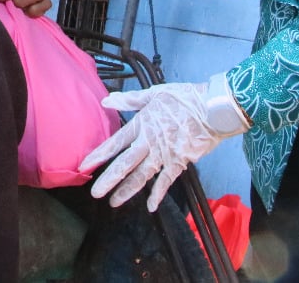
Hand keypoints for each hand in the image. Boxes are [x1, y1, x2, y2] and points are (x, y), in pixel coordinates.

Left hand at [79, 73, 248, 211]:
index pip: (115, 142)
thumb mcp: (155, 93)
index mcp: (142, 124)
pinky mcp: (180, 162)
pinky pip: (166, 181)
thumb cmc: (185, 98)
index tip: (85, 166)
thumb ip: (130, 100)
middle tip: (95, 193)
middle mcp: (149, 142)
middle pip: (125, 164)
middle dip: (109, 180)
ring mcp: (164, 154)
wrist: (214, 108)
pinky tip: (151, 205)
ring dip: (127, 190)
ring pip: (142, 176)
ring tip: (114, 202)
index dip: (99, 155)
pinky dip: (158, 194)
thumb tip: (107, 101)